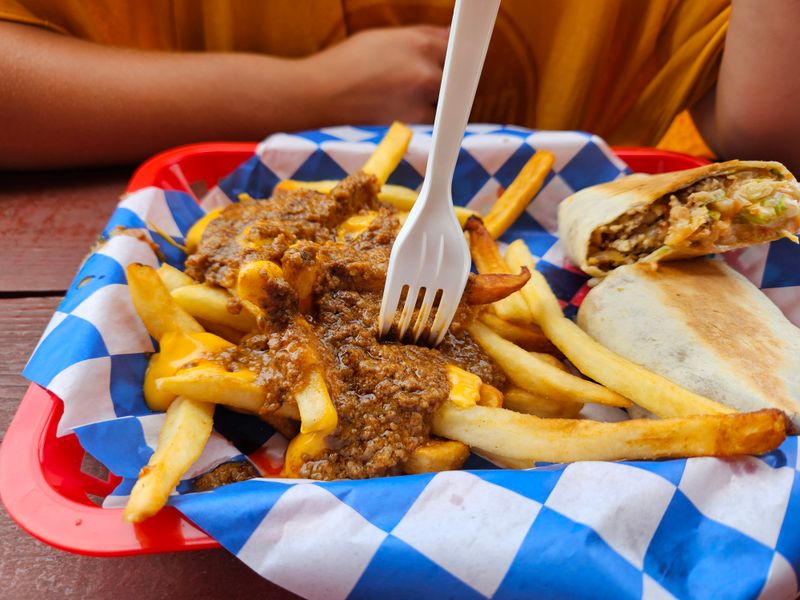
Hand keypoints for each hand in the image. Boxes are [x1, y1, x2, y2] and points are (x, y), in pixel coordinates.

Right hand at [303, 25, 448, 124]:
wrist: (319, 96)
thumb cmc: (346, 64)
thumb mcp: (384, 38)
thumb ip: (421, 37)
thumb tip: (450, 35)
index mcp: (420, 43)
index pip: (459, 47)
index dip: (457, 55)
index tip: (457, 59)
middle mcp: (426, 72)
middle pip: (456, 78)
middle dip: (444, 79)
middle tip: (416, 81)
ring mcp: (421, 102)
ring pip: (445, 103)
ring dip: (434, 101)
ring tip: (401, 97)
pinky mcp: (413, 126)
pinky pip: (430, 123)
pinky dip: (420, 119)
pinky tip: (396, 112)